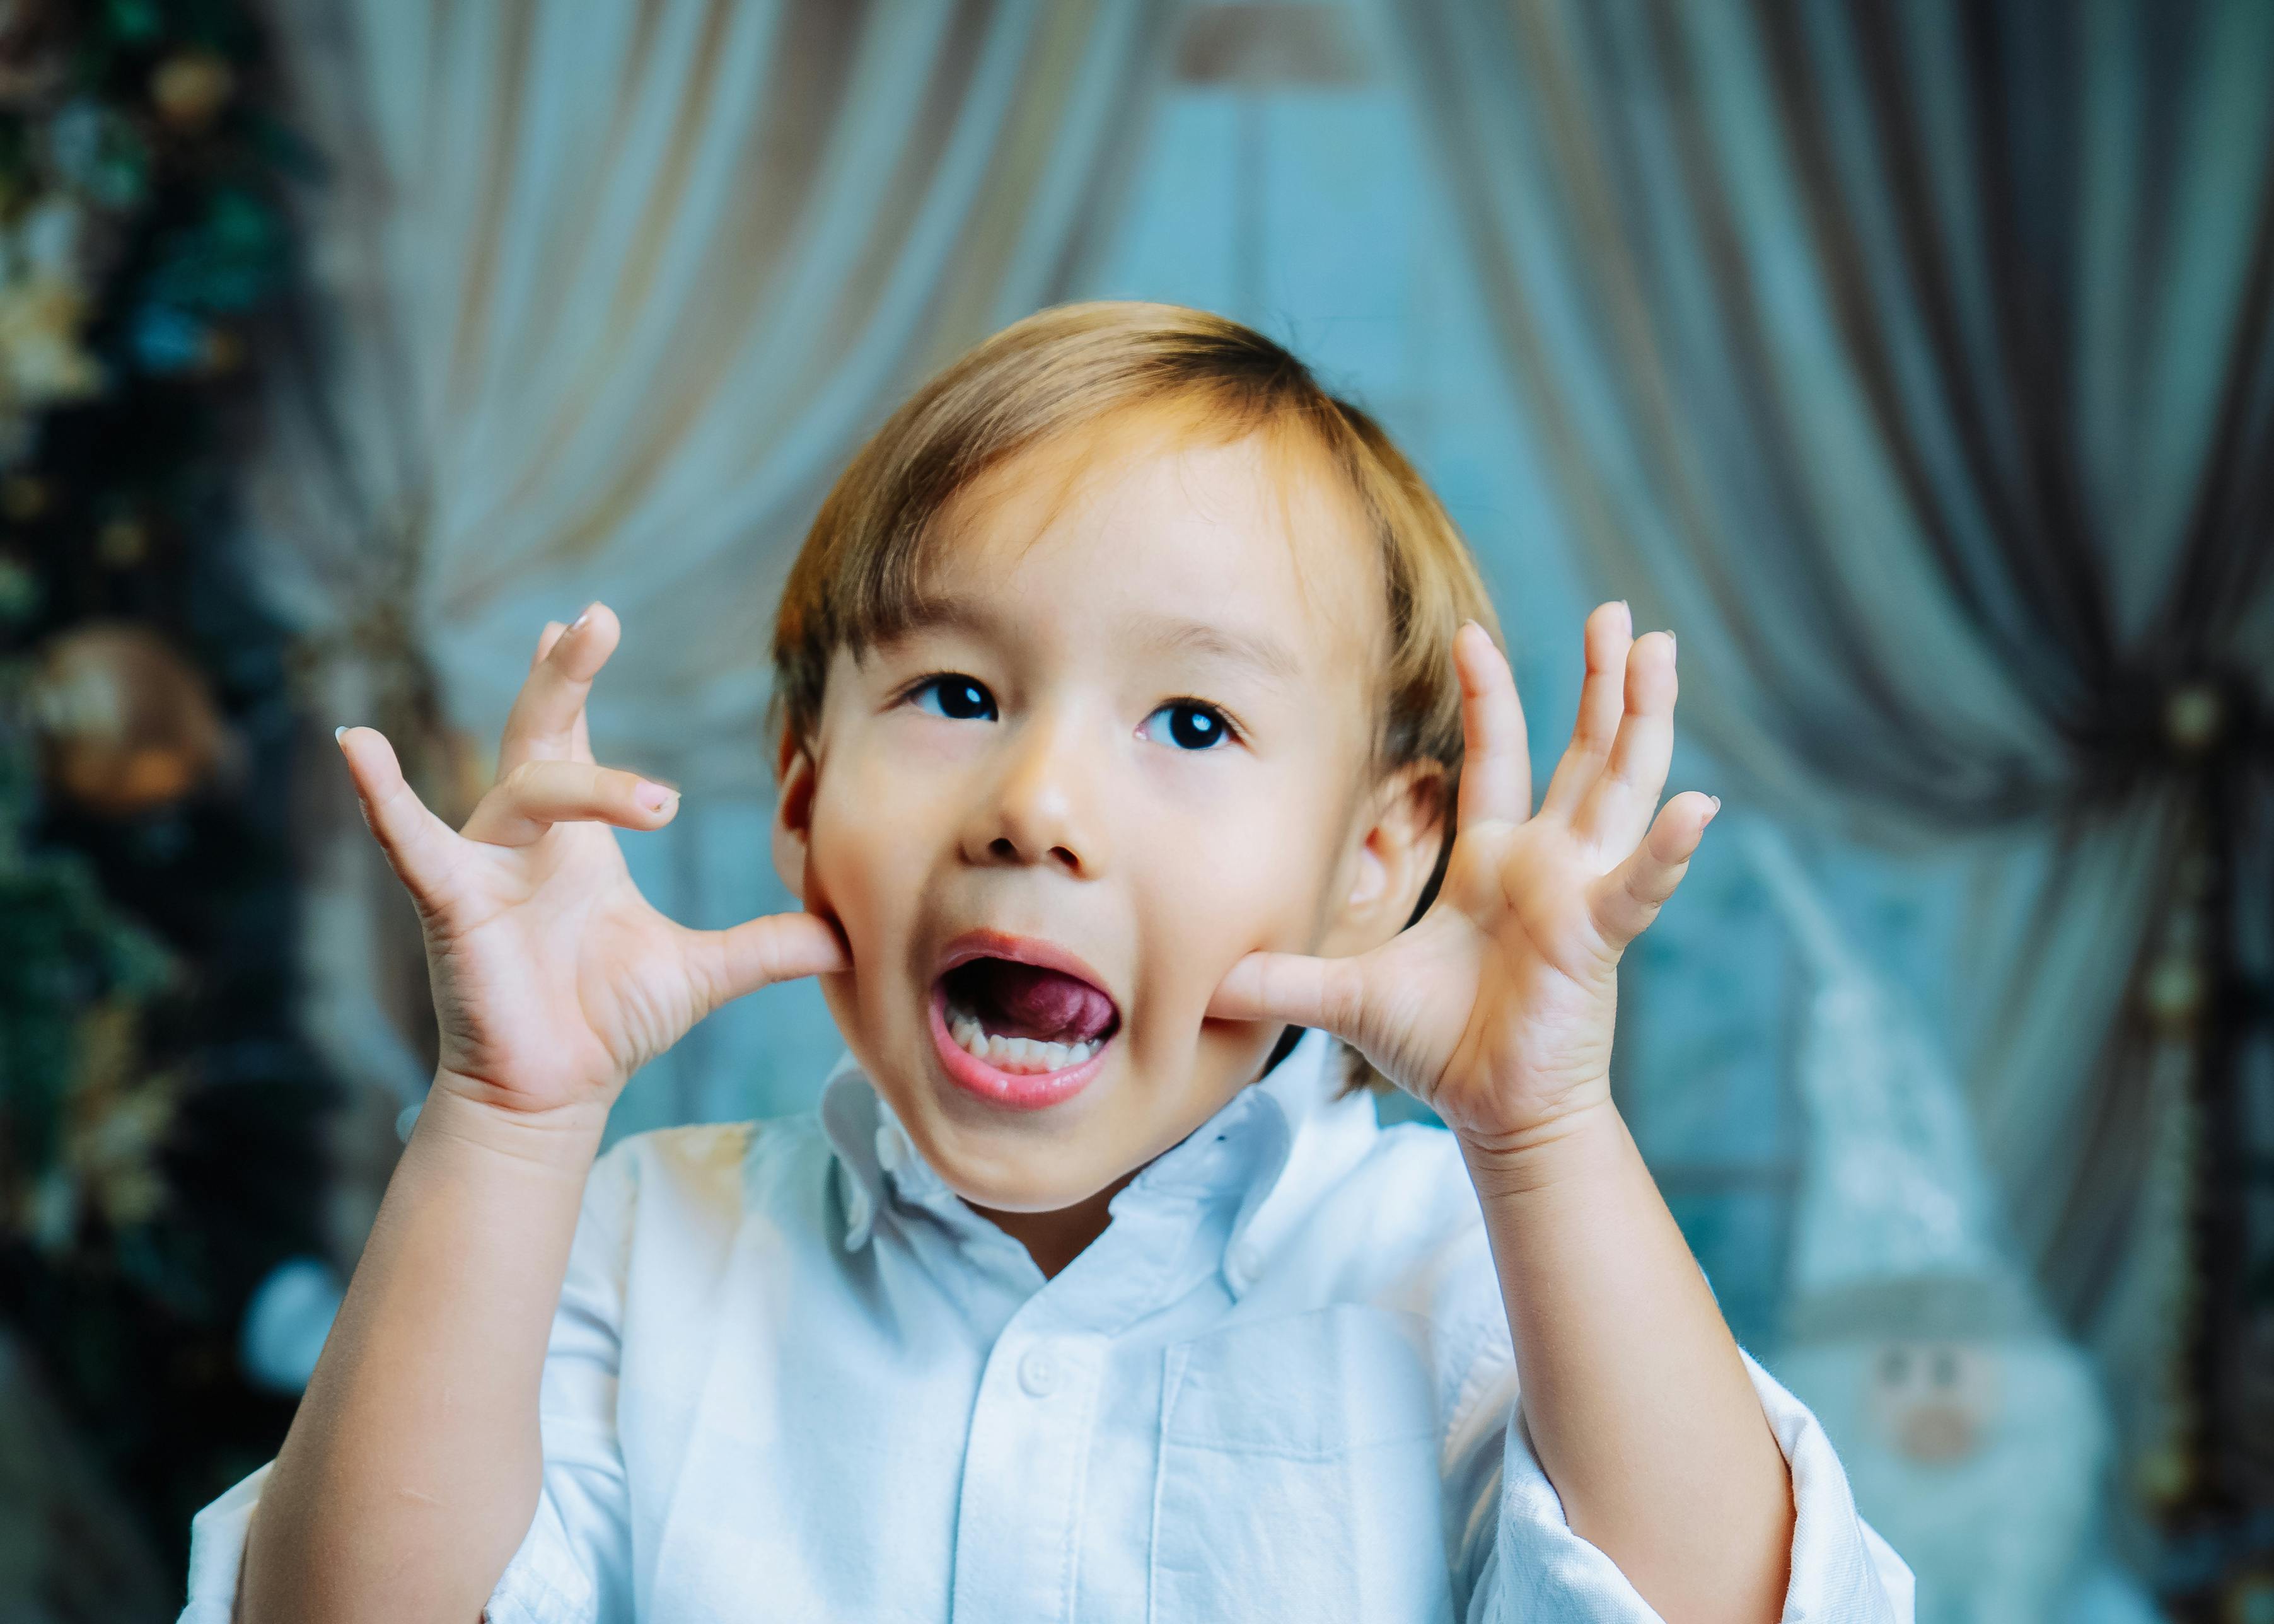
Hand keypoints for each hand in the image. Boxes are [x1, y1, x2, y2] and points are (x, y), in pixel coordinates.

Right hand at [337, 604, 847, 1118]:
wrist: (551, 1097)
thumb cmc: (605, 1024)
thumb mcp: (703, 974)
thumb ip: (768, 947)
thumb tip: (846, 940)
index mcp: (576, 839)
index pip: (573, 740)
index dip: (574, 681)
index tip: (588, 618)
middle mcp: (525, 838)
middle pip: (540, 732)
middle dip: (565, 676)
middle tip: (596, 617)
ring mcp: (484, 866)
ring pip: (524, 788)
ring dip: (586, 781)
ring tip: (659, 805)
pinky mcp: (452, 905)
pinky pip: (412, 842)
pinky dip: (382, 797)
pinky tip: (356, 745)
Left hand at [1210, 602, 1714, 1155]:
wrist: (1495, 1115)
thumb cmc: (1441, 1049)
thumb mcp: (1351, 997)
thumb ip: (1287, 979)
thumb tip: (1207, 980)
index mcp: (1496, 862)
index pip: (1497, 760)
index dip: (1489, 698)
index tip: (1474, 633)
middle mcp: (1549, 864)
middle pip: (1584, 754)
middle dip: (1603, 684)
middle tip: (1620, 615)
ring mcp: (1580, 894)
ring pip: (1622, 789)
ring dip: (1643, 721)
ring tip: (1661, 653)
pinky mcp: (1597, 939)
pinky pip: (1638, 887)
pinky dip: (1667, 851)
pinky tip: (1696, 807)